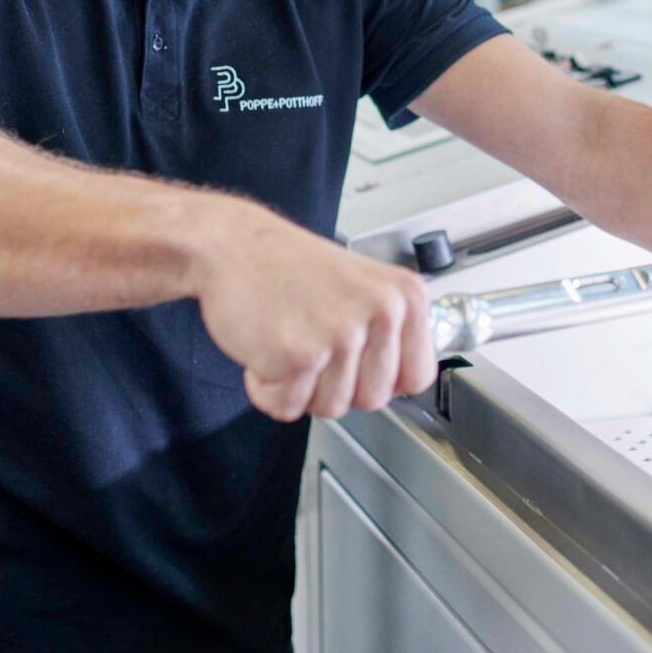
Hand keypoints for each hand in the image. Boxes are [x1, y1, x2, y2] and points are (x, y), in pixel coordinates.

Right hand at [192, 198, 437, 420]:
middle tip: (312, 345)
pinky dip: (267, 388)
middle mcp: (382, 312)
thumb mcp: (364, 287)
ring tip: (289, 340)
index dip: (381, 380)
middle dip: (336, 385)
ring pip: (331, 408)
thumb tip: (404, 381)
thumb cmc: (289, 266)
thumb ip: (390, 333)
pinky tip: (266, 347)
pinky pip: (287, 406)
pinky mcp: (299, 355)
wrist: (233, 245)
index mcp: (405, 296)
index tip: (358, 366)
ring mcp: (342, 334)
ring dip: (300, 387)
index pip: (418, 376)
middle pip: (373, 400)